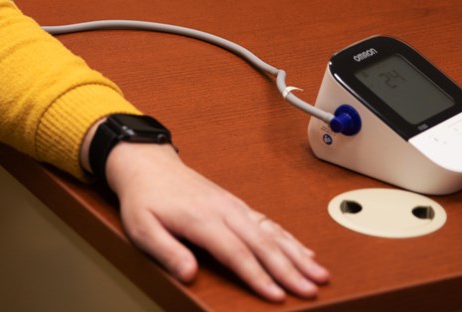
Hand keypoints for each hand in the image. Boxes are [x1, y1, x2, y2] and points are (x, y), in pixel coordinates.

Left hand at [104, 142, 328, 301]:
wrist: (149, 165)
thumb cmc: (145, 199)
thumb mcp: (143, 228)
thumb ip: (167, 251)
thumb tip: (189, 273)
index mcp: (202, 219)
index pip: (236, 253)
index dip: (258, 276)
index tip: (277, 295)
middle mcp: (224, 210)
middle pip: (263, 243)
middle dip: (290, 269)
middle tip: (311, 289)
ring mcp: (233, 206)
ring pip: (272, 232)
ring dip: (297, 254)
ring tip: (318, 273)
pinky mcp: (237, 205)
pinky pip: (269, 222)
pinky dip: (289, 238)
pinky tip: (304, 251)